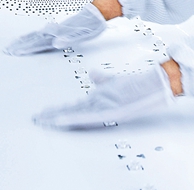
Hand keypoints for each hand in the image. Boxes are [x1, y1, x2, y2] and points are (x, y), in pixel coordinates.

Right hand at [5, 4, 106, 55]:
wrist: (99, 11)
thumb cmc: (92, 23)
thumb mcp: (82, 33)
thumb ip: (68, 39)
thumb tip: (56, 43)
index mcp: (59, 33)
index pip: (39, 42)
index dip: (27, 48)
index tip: (15, 52)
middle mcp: (55, 30)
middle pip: (34, 38)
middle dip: (20, 45)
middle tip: (8, 49)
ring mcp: (56, 29)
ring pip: (36, 34)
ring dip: (24, 40)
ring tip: (14, 44)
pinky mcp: (59, 28)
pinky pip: (42, 33)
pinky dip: (33, 36)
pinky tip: (30, 37)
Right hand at [34, 63, 176, 129]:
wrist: (157, 85)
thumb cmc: (138, 85)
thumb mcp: (116, 81)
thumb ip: (103, 80)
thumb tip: (93, 74)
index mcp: (100, 100)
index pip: (75, 106)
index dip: (59, 109)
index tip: (44, 111)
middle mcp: (101, 107)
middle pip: (73, 113)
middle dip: (54, 116)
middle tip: (36, 119)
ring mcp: (106, 110)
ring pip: (78, 116)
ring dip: (59, 118)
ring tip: (43, 120)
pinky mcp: (112, 111)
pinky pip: (90, 116)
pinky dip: (74, 117)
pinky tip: (62, 118)